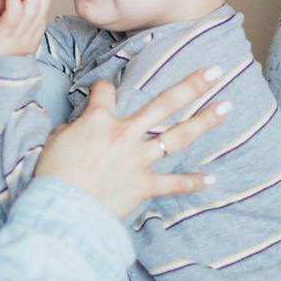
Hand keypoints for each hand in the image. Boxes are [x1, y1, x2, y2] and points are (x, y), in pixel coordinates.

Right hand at [34, 68, 229, 218]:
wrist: (61, 210)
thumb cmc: (52, 175)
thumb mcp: (54, 142)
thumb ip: (73, 130)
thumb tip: (79, 129)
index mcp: (99, 120)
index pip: (105, 92)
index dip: (103, 90)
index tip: (104, 91)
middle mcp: (125, 133)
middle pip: (164, 103)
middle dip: (192, 85)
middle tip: (215, 71)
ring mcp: (138, 160)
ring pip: (178, 136)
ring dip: (205, 121)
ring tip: (227, 106)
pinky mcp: (143, 186)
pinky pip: (173, 184)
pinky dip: (192, 183)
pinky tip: (212, 178)